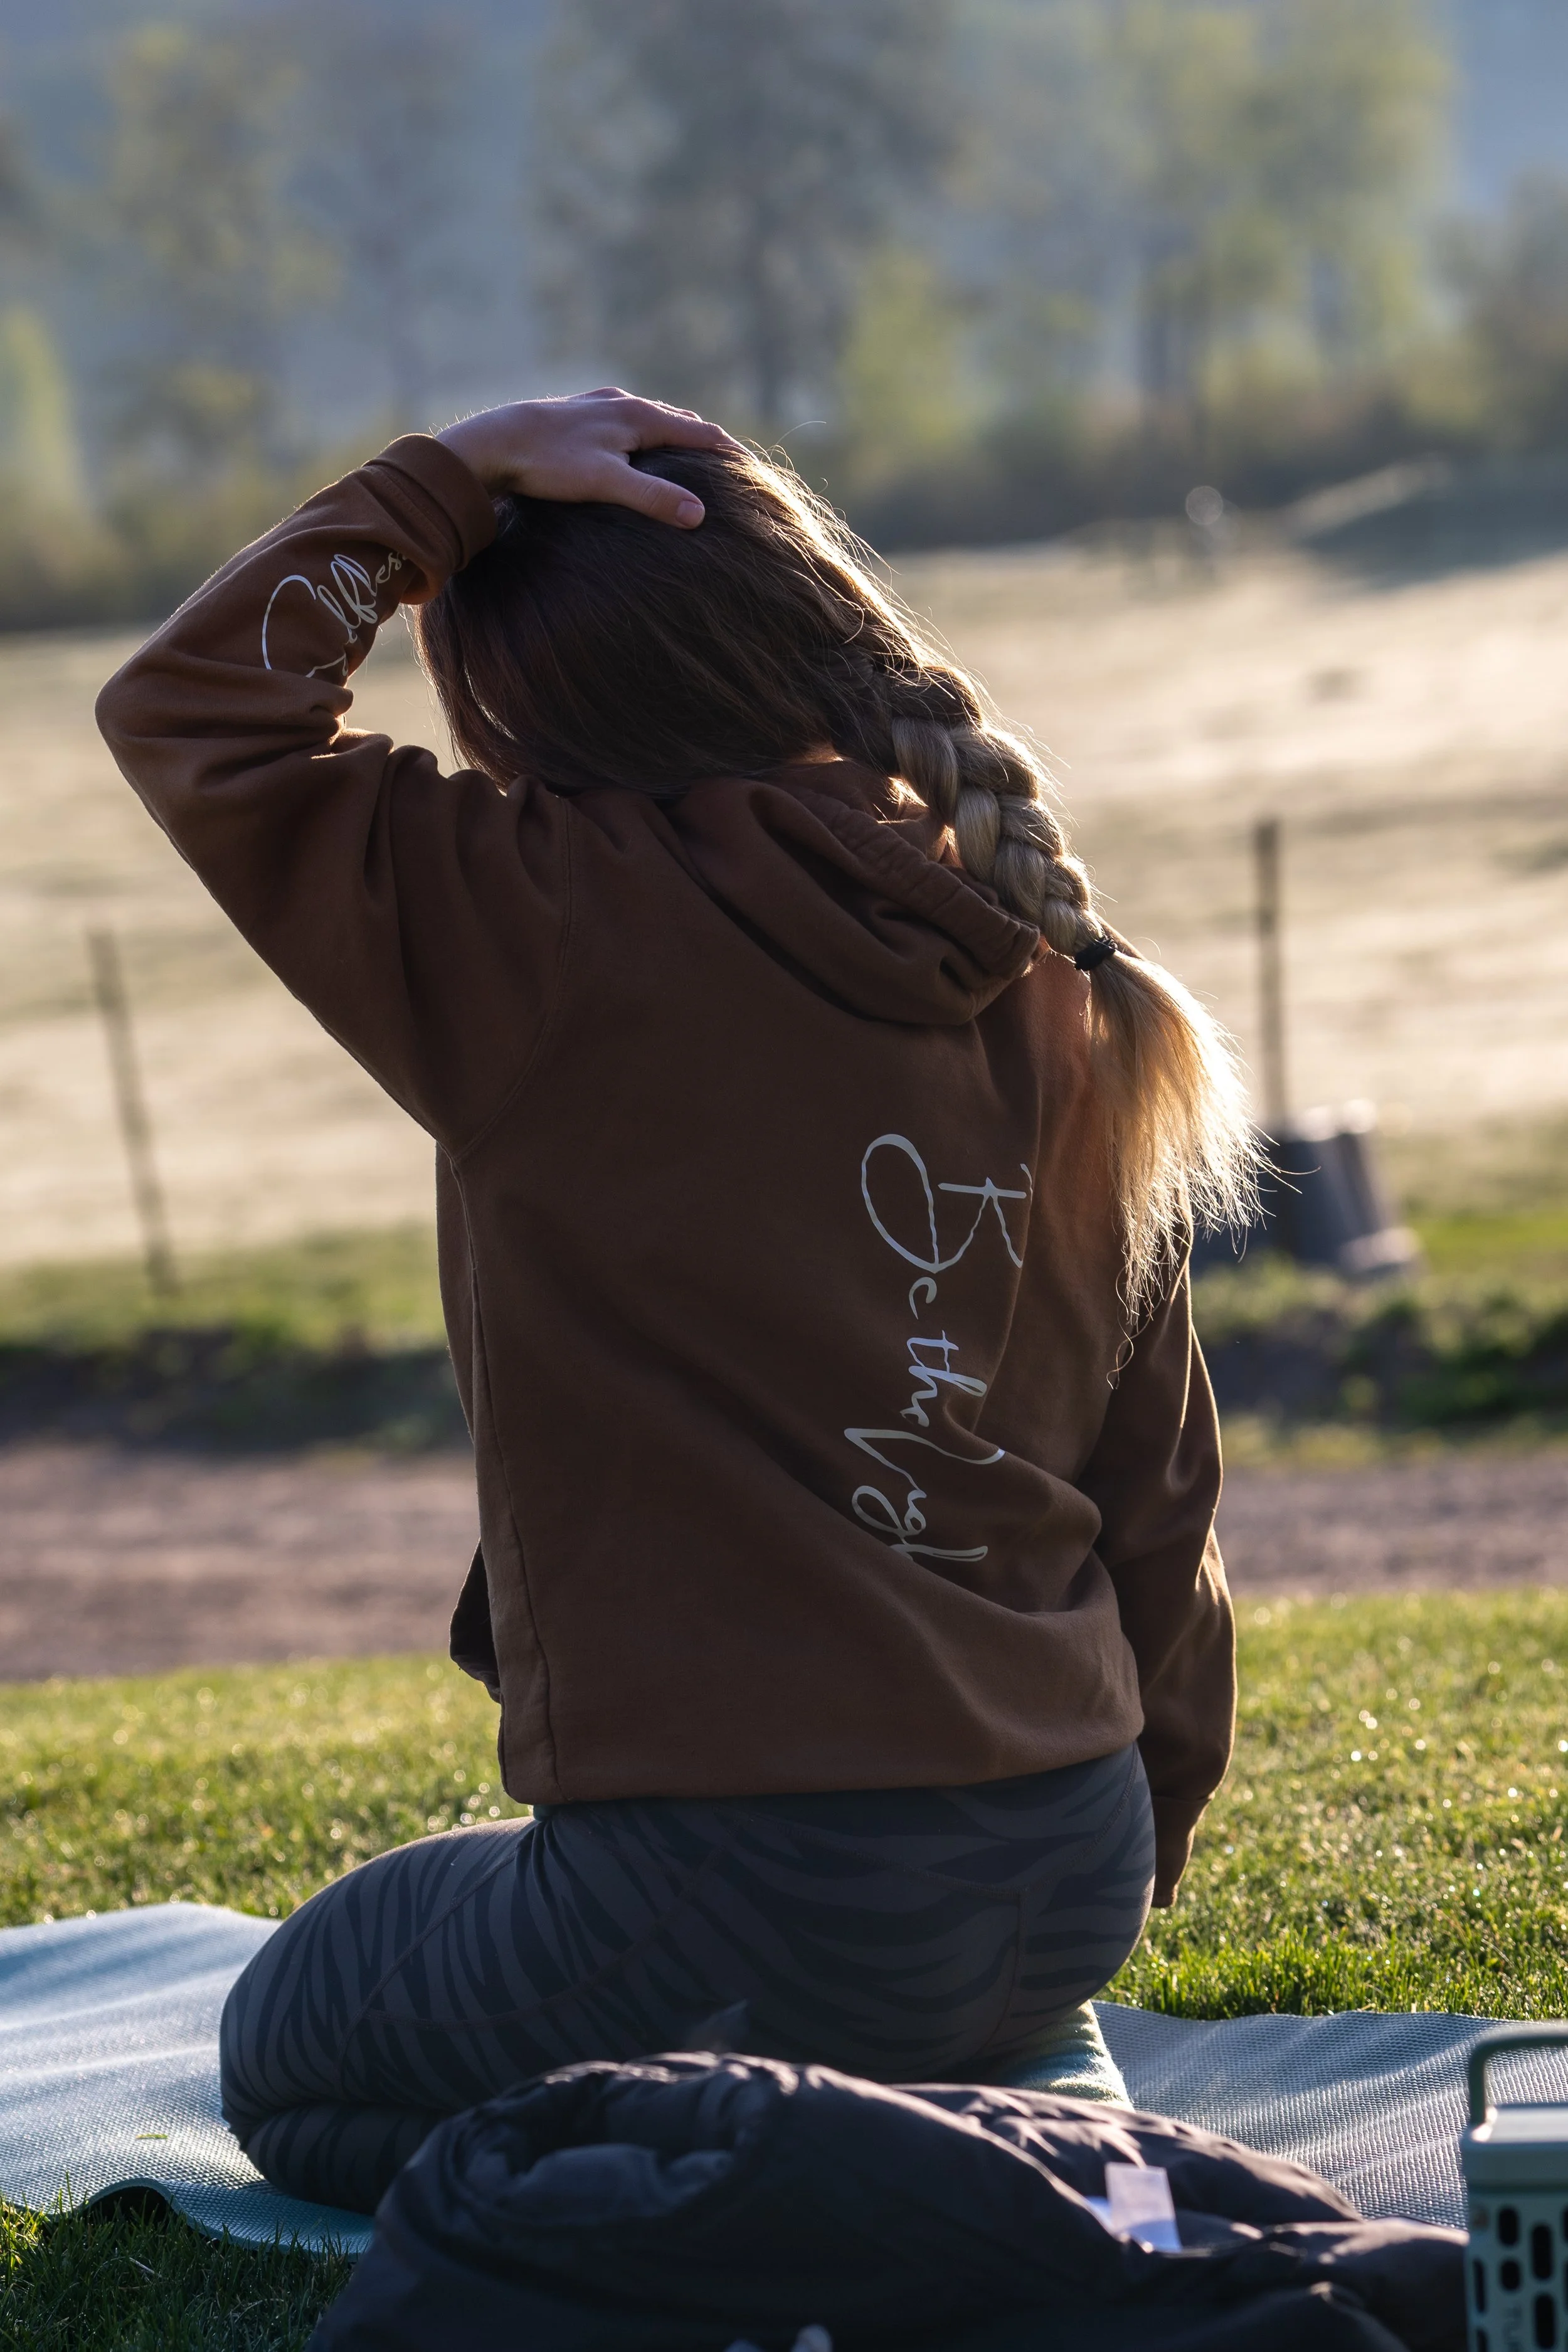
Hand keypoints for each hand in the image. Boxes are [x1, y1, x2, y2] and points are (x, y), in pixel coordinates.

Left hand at [436, 388, 742, 527]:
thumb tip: (699, 515)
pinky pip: (626, 421)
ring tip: (691, 455)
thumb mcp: (605, 483)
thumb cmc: (549, 463)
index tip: (754, 468)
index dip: (729, 452)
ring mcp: (599, 406)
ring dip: (676, 435)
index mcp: (638, 416)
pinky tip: (636, 447)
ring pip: (652, 418)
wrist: (493, 442)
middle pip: (679, 420)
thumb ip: (652, 498)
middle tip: (731, 463)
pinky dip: (645, 435)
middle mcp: (623, 403)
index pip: (699, 432)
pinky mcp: (579, 414)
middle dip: (707, 442)